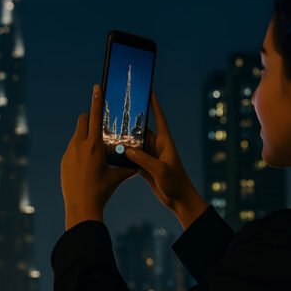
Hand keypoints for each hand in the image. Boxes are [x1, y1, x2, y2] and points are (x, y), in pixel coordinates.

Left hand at [61, 83, 137, 229]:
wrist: (81, 206)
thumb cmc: (102, 191)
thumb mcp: (117, 177)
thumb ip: (127, 167)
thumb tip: (139, 164)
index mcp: (94, 145)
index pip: (95, 116)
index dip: (97, 100)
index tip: (97, 87)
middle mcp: (79, 145)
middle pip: (83, 120)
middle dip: (90, 118)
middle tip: (99, 126)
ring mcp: (69, 152)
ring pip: (77, 134)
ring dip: (85, 136)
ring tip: (95, 150)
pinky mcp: (64, 160)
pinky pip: (72, 148)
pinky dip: (79, 149)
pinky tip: (86, 164)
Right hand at [125, 91, 208, 228]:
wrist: (179, 200)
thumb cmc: (175, 182)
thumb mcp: (160, 170)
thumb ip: (144, 159)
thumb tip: (127, 150)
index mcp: (165, 142)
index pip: (159, 118)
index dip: (154, 104)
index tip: (149, 91)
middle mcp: (157, 146)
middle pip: (142, 130)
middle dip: (132, 121)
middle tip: (119, 109)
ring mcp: (150, 156)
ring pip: (135, 143)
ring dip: (125, 138)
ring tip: (111, 129)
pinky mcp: (145, 166)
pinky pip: (132, 156)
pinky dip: (124, 153)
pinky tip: (112, 149)